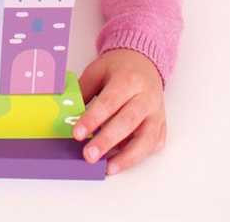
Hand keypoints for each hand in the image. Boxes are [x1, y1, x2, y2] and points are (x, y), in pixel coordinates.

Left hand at [74, 49, 166, 175]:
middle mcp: (146, 97)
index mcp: (128, 80)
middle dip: (107, 141)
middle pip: (127, 122)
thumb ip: (84, 91)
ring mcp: (156, 113)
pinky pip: (153, 145)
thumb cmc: (118, 68)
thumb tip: (67, 114)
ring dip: (126, 157)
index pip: (109, 102)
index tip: (77, 134)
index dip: (92, 119)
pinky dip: (139, 156)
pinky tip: (121, 162)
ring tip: (107, 168)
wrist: (144, 61)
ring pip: (146, 139)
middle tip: (89, 155)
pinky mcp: (162, 125)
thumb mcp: (97, 71)